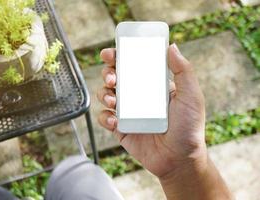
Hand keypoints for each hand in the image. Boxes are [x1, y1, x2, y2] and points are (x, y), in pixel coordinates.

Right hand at [97, 44, 206, 177]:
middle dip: (107, 73)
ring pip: (105, 94)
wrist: (180, 159)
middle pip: (114, 76)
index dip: (119, 56)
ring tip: (114, 101)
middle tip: (111, 78)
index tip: (111, 53)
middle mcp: (138, 96)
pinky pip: (105, 118)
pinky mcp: (121, 128)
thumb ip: (183, 71)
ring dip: (104, 93)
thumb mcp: (191, 96)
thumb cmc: (189, 128)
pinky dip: (105, 117)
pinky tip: (115, 121)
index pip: (133, 64)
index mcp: (152, 84)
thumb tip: (171, 47)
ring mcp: (128, 112)